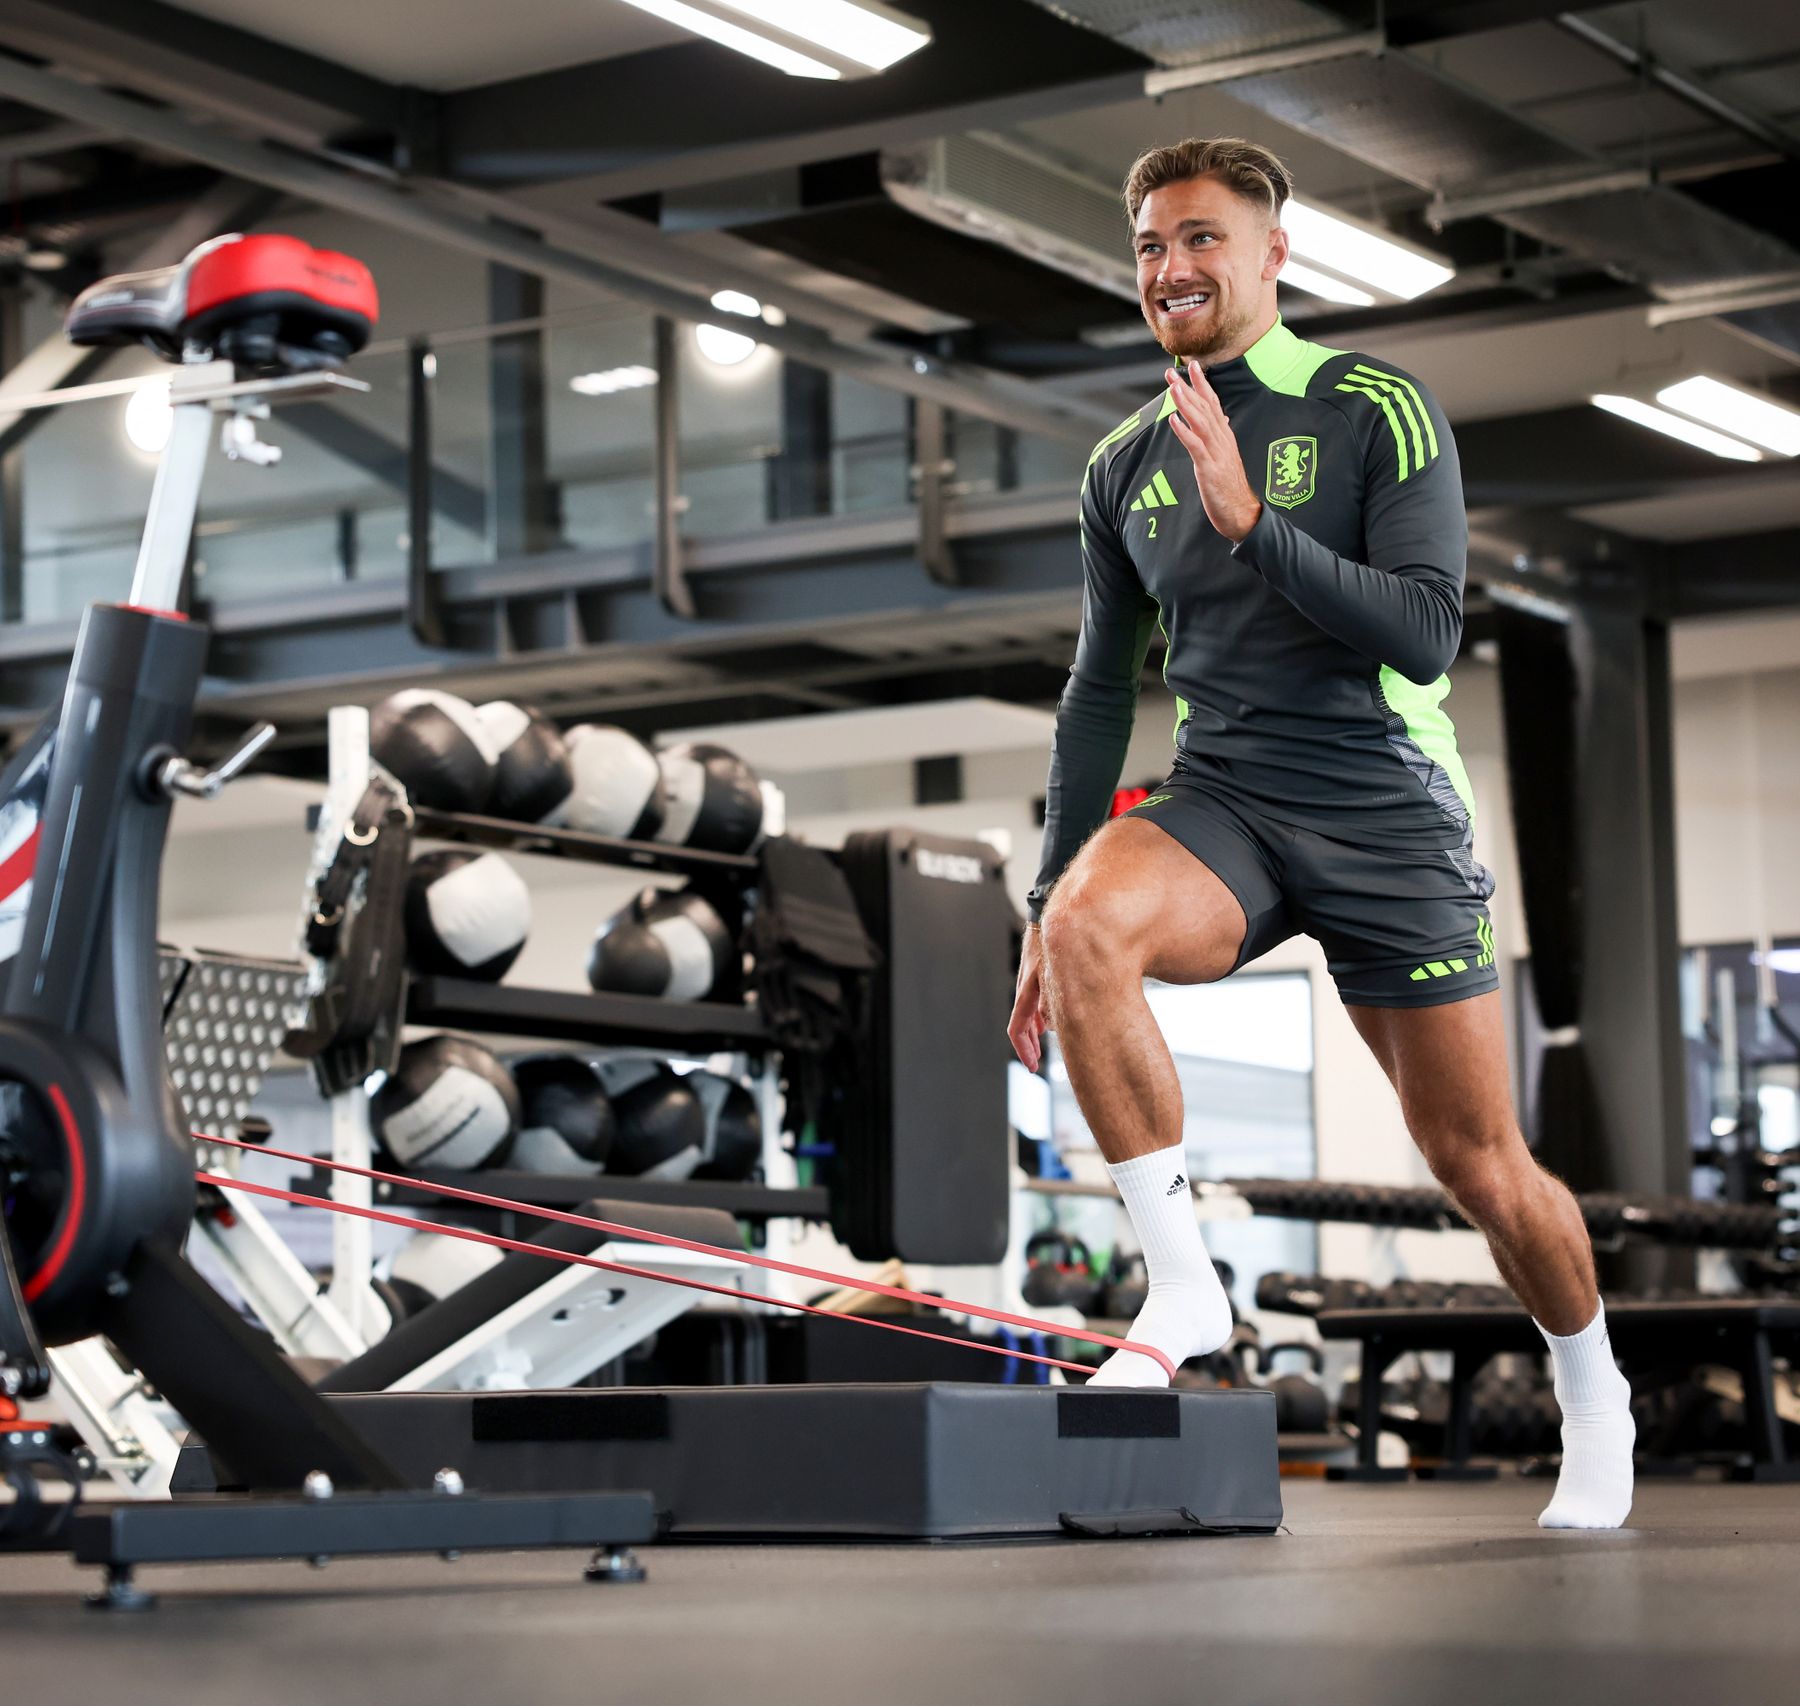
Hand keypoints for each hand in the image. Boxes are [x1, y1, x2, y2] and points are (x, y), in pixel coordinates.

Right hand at [1008, 923, 1049, 1071]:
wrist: (1051, 912)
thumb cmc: (1056, 941)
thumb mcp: (1057, 974)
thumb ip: (1054, 1000)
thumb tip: (1053, 1025)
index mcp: (1026, 991)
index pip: (1018, 1028)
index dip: (1024, 1050)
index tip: (1032, 1066)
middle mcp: (1025, 987)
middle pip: (1022, 1024)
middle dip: (1029, 1045)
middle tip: (1036, 1061)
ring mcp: (1029, 980)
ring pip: (1028, 1012)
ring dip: (1034, 1030)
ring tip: (1041, 1043)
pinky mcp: (1036, 972)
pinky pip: (1033, 1000)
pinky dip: (1039, 1015)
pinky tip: (1048, 1019)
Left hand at [1164, 366, 1261, 542]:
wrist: (1242, 514)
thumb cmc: (1231, 488)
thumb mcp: (1226, 458)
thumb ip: (1222, 438)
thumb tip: (1223, 419)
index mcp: (1225, 437)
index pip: (1214, 404)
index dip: (1203, 384)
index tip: (1193, 366)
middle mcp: (1222, 440)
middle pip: (1205, 408)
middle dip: (1188, 388)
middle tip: (1172, 371)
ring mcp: (1216, 454)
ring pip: (1200, 423)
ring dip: (1186, 404)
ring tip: (1173, 387)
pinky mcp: (1210, 470)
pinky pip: (1196, 447)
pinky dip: (1185, 432)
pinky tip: (1174, 420)